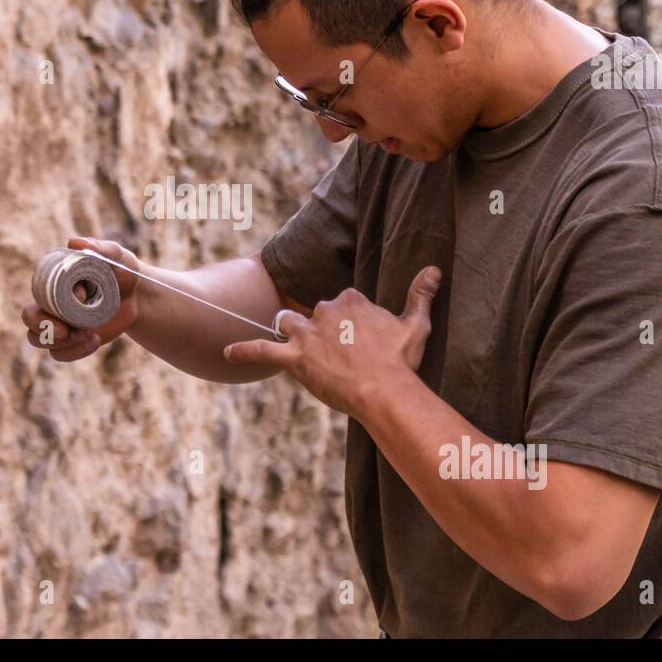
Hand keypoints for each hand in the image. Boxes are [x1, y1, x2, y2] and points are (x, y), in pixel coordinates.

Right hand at [22, 237, 142, 361]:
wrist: (136, 297)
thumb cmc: (121, 271)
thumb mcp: (117, 257)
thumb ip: (101, 248)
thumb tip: (75, 243)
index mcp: (53, 281)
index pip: (39, 293)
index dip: (52, 300)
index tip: (82, 295)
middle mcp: (49, 303)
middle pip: (29, 319)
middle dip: (44, 327)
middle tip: (67, 331)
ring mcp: (58, 323)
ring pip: (38, 340)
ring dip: (61, 343)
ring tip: (90, 335)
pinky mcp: (70, 341)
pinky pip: (58, 353)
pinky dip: (74, 352)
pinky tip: (94, 341)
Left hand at [223, 266, 441, 418]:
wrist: (383, 391)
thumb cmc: (401, 360)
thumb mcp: (415, 324)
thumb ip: (421, 294)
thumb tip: (434, 270)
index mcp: (351, 300)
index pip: (343, 301)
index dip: (351, 321)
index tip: (362, 338)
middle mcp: (325, 311)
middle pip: (316, 312)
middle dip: (323, 329)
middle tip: (340, 353)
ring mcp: (307, 335)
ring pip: (288, 324)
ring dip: (290, 332)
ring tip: (297, 345)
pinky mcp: (295, 359)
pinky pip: (263, 351)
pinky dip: (244, 351)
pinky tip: (227, 353)